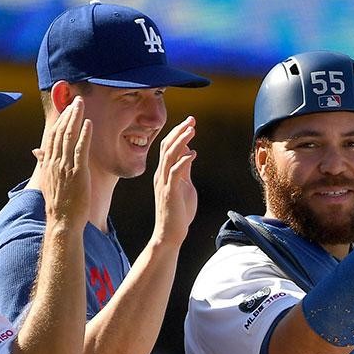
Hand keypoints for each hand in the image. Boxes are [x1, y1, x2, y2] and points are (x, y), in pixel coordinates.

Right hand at [33, 95, 91, 224]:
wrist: (62, 220)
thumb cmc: (58, 203)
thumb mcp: (47, 180)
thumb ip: (44, 163)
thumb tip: (36, 151)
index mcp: (48, 163)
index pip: (52, 136)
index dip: (59, 120)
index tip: (66, 108)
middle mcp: (54, 162)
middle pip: (60, 132)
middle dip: (68, 113)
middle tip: (76, 100)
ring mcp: (66, 167)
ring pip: (69, 137)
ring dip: (75, 118)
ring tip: (81, 105)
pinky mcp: (78, 173)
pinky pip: (80, 150)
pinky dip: (84, 135)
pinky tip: (88, 124)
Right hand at [151, 116, 198, 245]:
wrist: (170, 234)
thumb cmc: (179, 212)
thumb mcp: (184, 186)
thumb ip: (185, 170)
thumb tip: (189, 154)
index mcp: (164, 173)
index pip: (168, 147)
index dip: (178, 133)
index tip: (190, 122)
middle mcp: (161, 175)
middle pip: (167, 147)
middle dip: (179, 132)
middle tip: (191, 120)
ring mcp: (164, 183)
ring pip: (170, 157)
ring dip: (181, 142)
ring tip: (192, 130)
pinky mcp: (169, 193)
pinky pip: (175, 173)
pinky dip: (183, 162)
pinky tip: (192, 154)